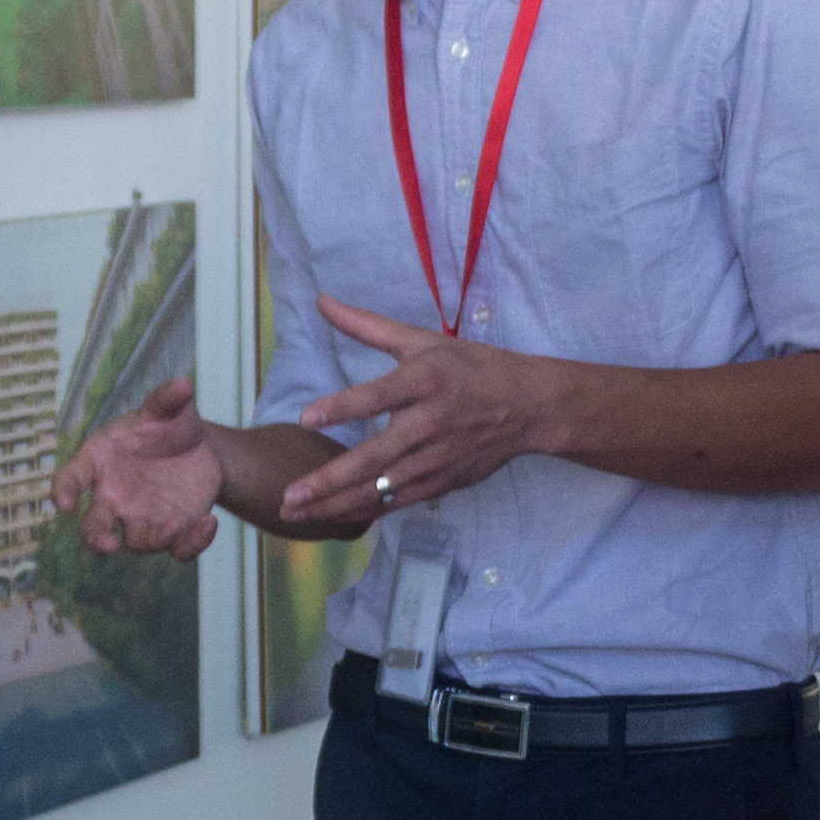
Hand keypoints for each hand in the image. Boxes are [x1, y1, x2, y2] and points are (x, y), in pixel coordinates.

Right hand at [52, 377, 224, 559]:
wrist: (199, 449)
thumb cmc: (166, 426)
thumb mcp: (166, 409)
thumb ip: (166, 400)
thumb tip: (182, 384)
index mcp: (100, 462)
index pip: (71, 479)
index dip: (62, 491)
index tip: (63, 503)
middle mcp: (114, 498)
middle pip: (93, 528)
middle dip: (97, 539)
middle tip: (107, 545)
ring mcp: (142, 520)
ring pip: (139, 543)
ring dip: (153, 539)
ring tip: (173, 527)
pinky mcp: (174, 532)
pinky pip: (179, 550)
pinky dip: (193, 544)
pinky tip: (209, 523)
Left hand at [281, 299, 555, 522]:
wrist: (529, 406)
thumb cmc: (470, 367)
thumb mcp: (423, 340)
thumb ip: (367, 325)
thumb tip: (321, 301)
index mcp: (425, 381)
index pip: (378, 396)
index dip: (342, 407)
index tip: (306, 418)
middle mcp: (430, 423)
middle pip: (374, 457)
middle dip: (329, 480)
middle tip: (290, 496)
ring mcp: (437, 459)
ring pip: (382, 489)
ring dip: (338, 504)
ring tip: (297, 513)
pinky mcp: (443, 482)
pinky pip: (398, 501)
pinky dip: (366, 512)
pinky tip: (334, 518)